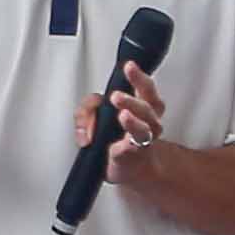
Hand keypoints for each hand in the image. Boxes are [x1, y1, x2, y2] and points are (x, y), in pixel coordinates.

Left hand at [91, 58, 173, 176]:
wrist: (130, 168)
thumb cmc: (118, 137)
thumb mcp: (96, 117)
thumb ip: (88, 110)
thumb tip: (86, 119)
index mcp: (143, 105)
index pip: (145, 87)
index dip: (138, 77)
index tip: (129, 66)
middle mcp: (148, 121)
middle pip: (147, 106)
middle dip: (132, 100)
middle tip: (117, 96)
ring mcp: (143, 139)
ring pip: (143, 128)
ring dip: (132, 121)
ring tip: (123, 115)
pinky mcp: (133, 155)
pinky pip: (130, 149)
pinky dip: (124, 147)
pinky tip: (120, 145)